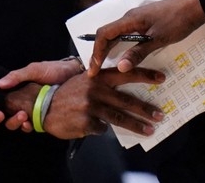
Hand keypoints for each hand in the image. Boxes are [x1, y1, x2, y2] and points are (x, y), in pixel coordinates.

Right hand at [0, 57, 86, 127]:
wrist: (75, 75)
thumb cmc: (55, 69)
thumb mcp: (34, 69)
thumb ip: (16, 76)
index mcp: (14, 89)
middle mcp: (19, 101)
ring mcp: (29, 111)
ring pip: (12, 123)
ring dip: (12, 122)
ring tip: (22, 115)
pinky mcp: (41, 118)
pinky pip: (28, 127)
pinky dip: (25, 127)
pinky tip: (29, 123)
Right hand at [42, 69, 166, 138]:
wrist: (43, 105)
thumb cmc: (67, 92)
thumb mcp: (85, 79)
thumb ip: (103, 81)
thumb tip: (126, 87)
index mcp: (99, 77)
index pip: (127, 73)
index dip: (145, 75)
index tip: (162, 78)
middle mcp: (96, 90)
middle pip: (127, 101)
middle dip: (145, 109)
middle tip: (159, 114)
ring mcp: (91, 106)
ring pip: (119, 118)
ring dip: (136, 125)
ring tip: (149, 130)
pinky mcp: (86, 122)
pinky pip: (102, 128)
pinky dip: (102, 128)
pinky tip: (97, 126)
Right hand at [87, 0, 204, 75]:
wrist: (196, 7)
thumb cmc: (178, 21)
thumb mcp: (158, 40)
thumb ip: (138, 53)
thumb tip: (120, 67)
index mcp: (130, 19)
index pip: (104, 34)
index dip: (96, 52)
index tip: (94, 69)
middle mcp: (130, 17)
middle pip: (108, 33)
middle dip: (100, 51)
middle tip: (96, 70)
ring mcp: (138, 17)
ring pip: (117, 33)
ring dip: (109, 47)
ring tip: (105, 64)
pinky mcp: (145, 20)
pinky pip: (126, 32)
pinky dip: (120, 43)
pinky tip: (122, 53)